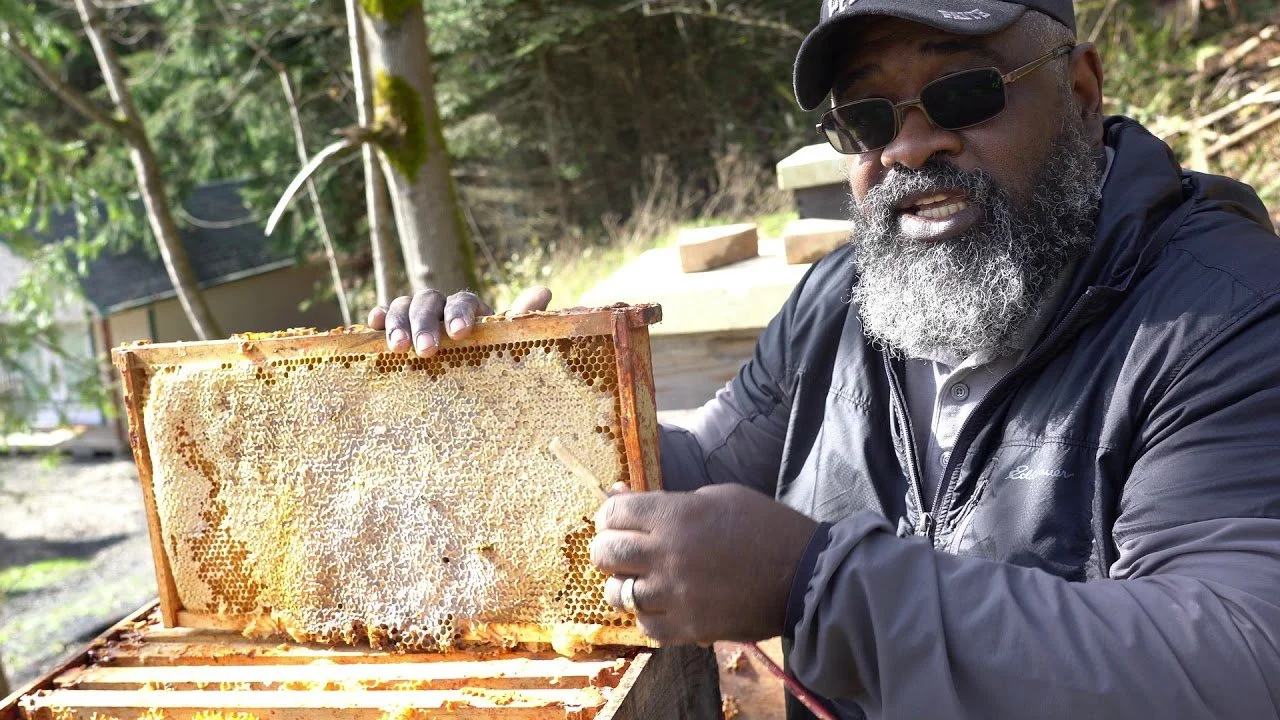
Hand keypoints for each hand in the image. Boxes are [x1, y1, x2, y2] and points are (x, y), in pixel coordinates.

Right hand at [367, 286, 551, 356]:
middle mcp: (439, 306)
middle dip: (425, 323)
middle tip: (425, 350)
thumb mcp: (505, 342)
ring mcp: (415, 316)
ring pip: (402, 305)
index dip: (460, 313)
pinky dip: (377, 317)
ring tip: (398, 349)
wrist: (464, 372)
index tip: (461, 334)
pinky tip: (370, 324)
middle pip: (428, 301)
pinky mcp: (395, 329)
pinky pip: (383, 317)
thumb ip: (521, 319)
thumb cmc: (487, 355)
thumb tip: (544, 292)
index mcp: (468, 308)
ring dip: (398, 323)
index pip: (463, 300)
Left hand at [590, 484, 819, 645]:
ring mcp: (676, 594)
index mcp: (676, 514)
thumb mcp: (717, 497)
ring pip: (618, 594)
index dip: (609, 516)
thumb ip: (667, 500)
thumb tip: (619, 496)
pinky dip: (647, 615)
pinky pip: (645, 626)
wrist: (804, 576)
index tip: (616, 521)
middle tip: (620, 551)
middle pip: (606, 554)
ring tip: (640, 580)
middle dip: (607, 549)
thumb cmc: (765, 527)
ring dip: (623, 585)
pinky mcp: (688, 627)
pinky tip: (661, 604)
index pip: (613, 514)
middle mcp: (668, 554)